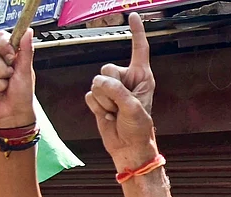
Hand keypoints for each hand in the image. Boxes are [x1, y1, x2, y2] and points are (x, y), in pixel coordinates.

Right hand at [0, 29, 35, 128]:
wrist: (15, 115)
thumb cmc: (23, 95)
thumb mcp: (27, 72)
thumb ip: (26, 51)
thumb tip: (28, 32)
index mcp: (9, 57)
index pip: (1, 38)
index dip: (3, 45)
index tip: (10, 56)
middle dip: (2, 72)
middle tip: (10, 79)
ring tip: (4, 90)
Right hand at [85, 13, 157, 171]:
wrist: (127, 147)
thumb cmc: (138, 129)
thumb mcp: (133, 109)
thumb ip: (118, 91)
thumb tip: (100, 82)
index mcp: (141, 77)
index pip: (139, 49)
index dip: (136, 32)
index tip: (134, 15)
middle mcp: (126, 79)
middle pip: (107, 68)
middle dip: (112, 89)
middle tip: (121, 107)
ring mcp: (111, 88)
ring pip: (96, 82)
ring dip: (105, 101)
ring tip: (116, 113)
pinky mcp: (99, 98)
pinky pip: (89, 96)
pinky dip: (97, 108)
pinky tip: (107, 116)